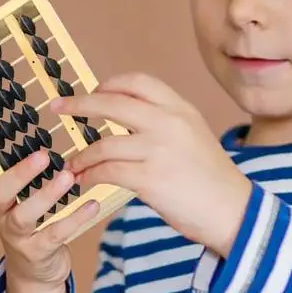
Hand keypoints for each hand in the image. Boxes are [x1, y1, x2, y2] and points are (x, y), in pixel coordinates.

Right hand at [0, 124, 99, 292]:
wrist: (37, 271)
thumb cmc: (34, 222)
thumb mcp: (23, 195)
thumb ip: (26, 168)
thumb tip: (38, 130)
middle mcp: (2, 212)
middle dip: (19, 173)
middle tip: (42, 156)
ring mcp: (17, 234)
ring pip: (24, 215)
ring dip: (47, 195)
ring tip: (68, 178)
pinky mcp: (37, 252)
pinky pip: (54, 235)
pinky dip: (75, 219)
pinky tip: (92, 205)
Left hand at [51, 72, 251, 256]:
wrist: (233, 211)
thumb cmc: (211, 178)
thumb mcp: (194, 135)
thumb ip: (165, 122)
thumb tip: (125, 115)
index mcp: (180, 109)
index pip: (138, 81)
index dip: (109, 84)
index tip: (92, 92)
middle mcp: (169, 123)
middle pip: (112, 103)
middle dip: (79, 105)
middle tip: (58, 108)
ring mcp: (159, 150)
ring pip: (104, 144)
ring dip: (82, 155)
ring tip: (73, 165)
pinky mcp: (150, 179)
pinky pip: (107, 173)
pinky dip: (90, 176)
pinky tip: (84, 182)